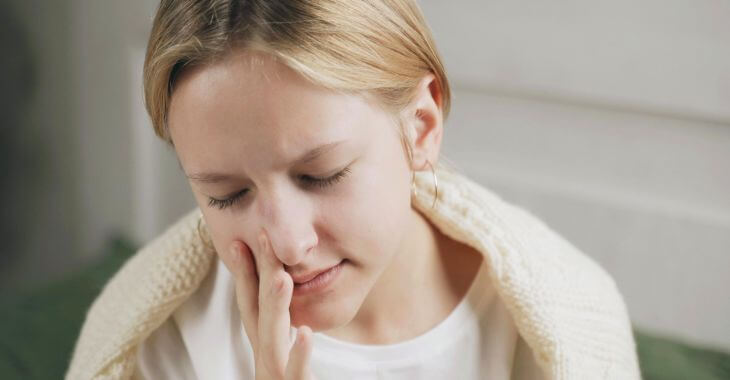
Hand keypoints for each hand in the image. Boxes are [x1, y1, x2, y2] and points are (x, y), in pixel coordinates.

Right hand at [226, 232, 316, 379]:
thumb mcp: (278, 364)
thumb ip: (277, 336)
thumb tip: (284, 304)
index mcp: (263, 350)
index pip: (249, 306)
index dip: (244, 274)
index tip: (240, 239)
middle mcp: (263, 362)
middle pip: (258, 312)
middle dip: (260, 274)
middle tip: (263, 235)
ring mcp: (275, 379)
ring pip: (272, 340)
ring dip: (276, 308)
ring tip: (283, 277)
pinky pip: (295, 377)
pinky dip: (298, 356)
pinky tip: (306, 333)